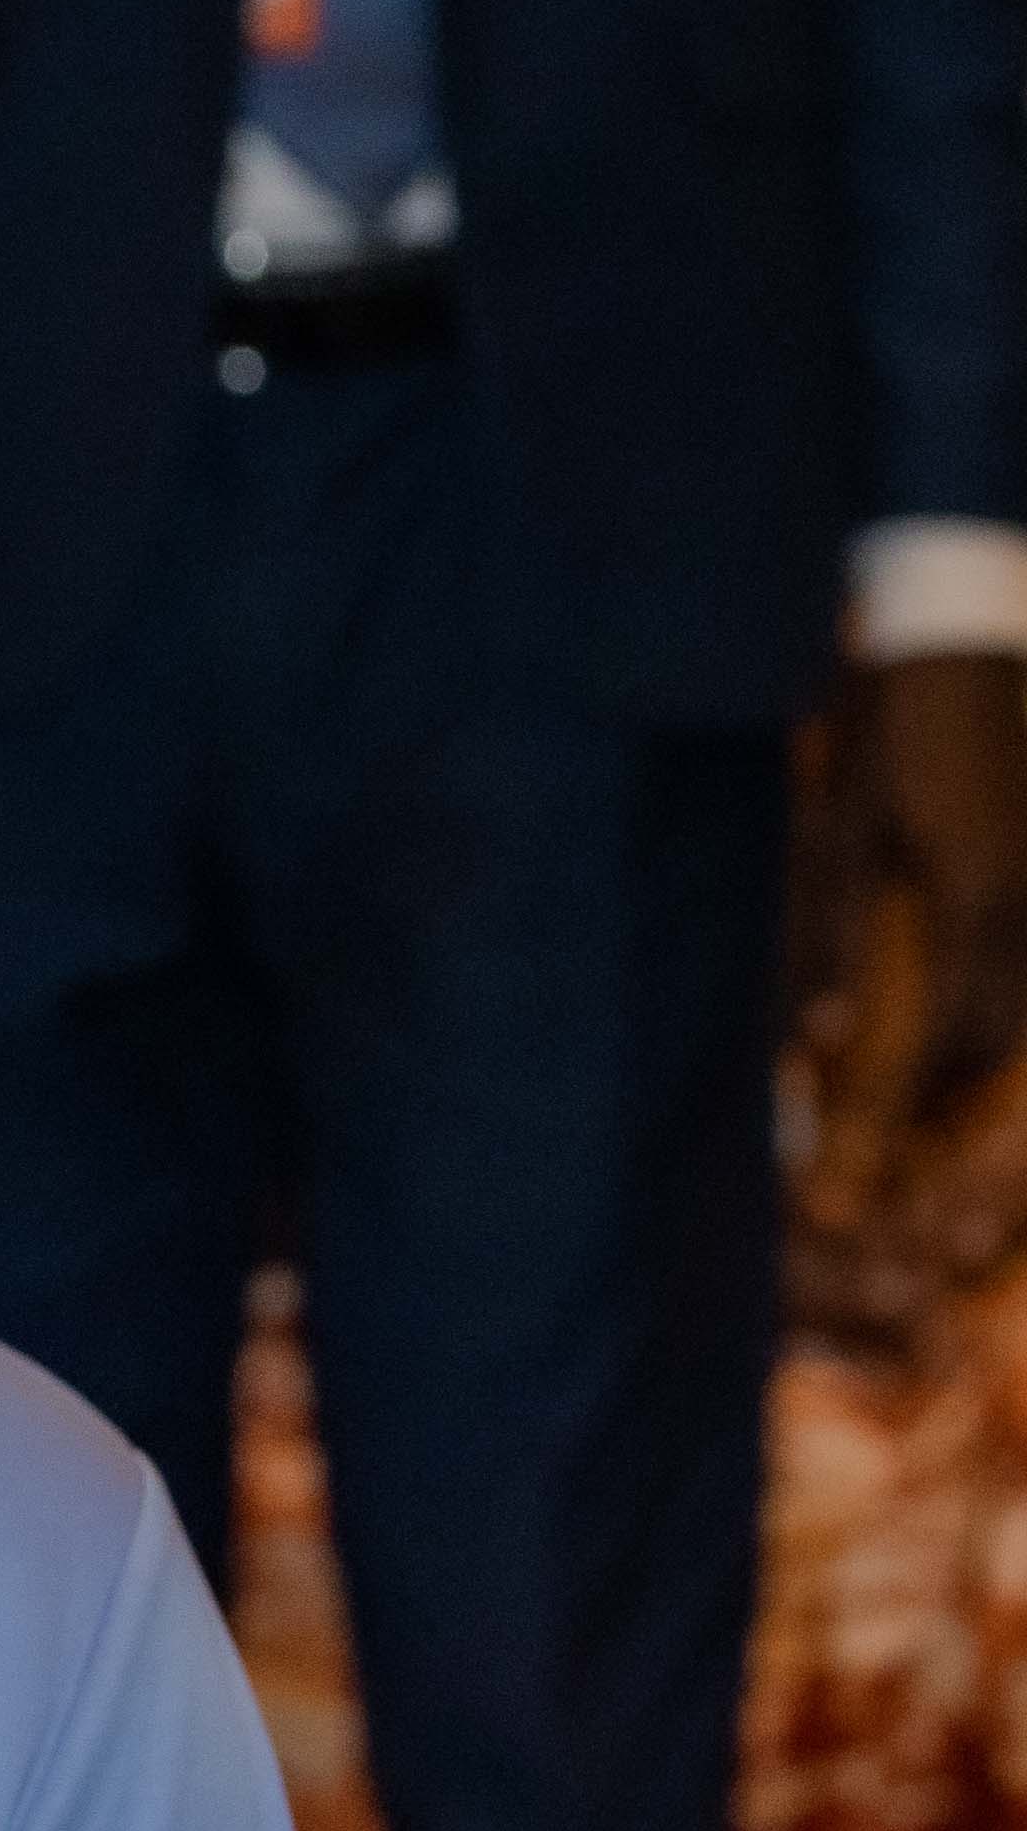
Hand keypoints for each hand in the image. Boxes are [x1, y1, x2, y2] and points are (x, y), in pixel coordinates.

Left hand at [857, 652, 1026, 1112]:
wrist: (960, 657)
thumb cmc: (885, 744)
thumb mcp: (843, 837)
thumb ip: (833, 940)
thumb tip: (823, 1038)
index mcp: (974, 896)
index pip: (961, 1027)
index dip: (926, 1096)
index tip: (891, 1148)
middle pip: (1009, 1032)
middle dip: (969, 1105)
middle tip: (926, 1173)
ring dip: (994, 1072)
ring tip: (951, 1139)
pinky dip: (1009, 1021)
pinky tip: (978, 1053)